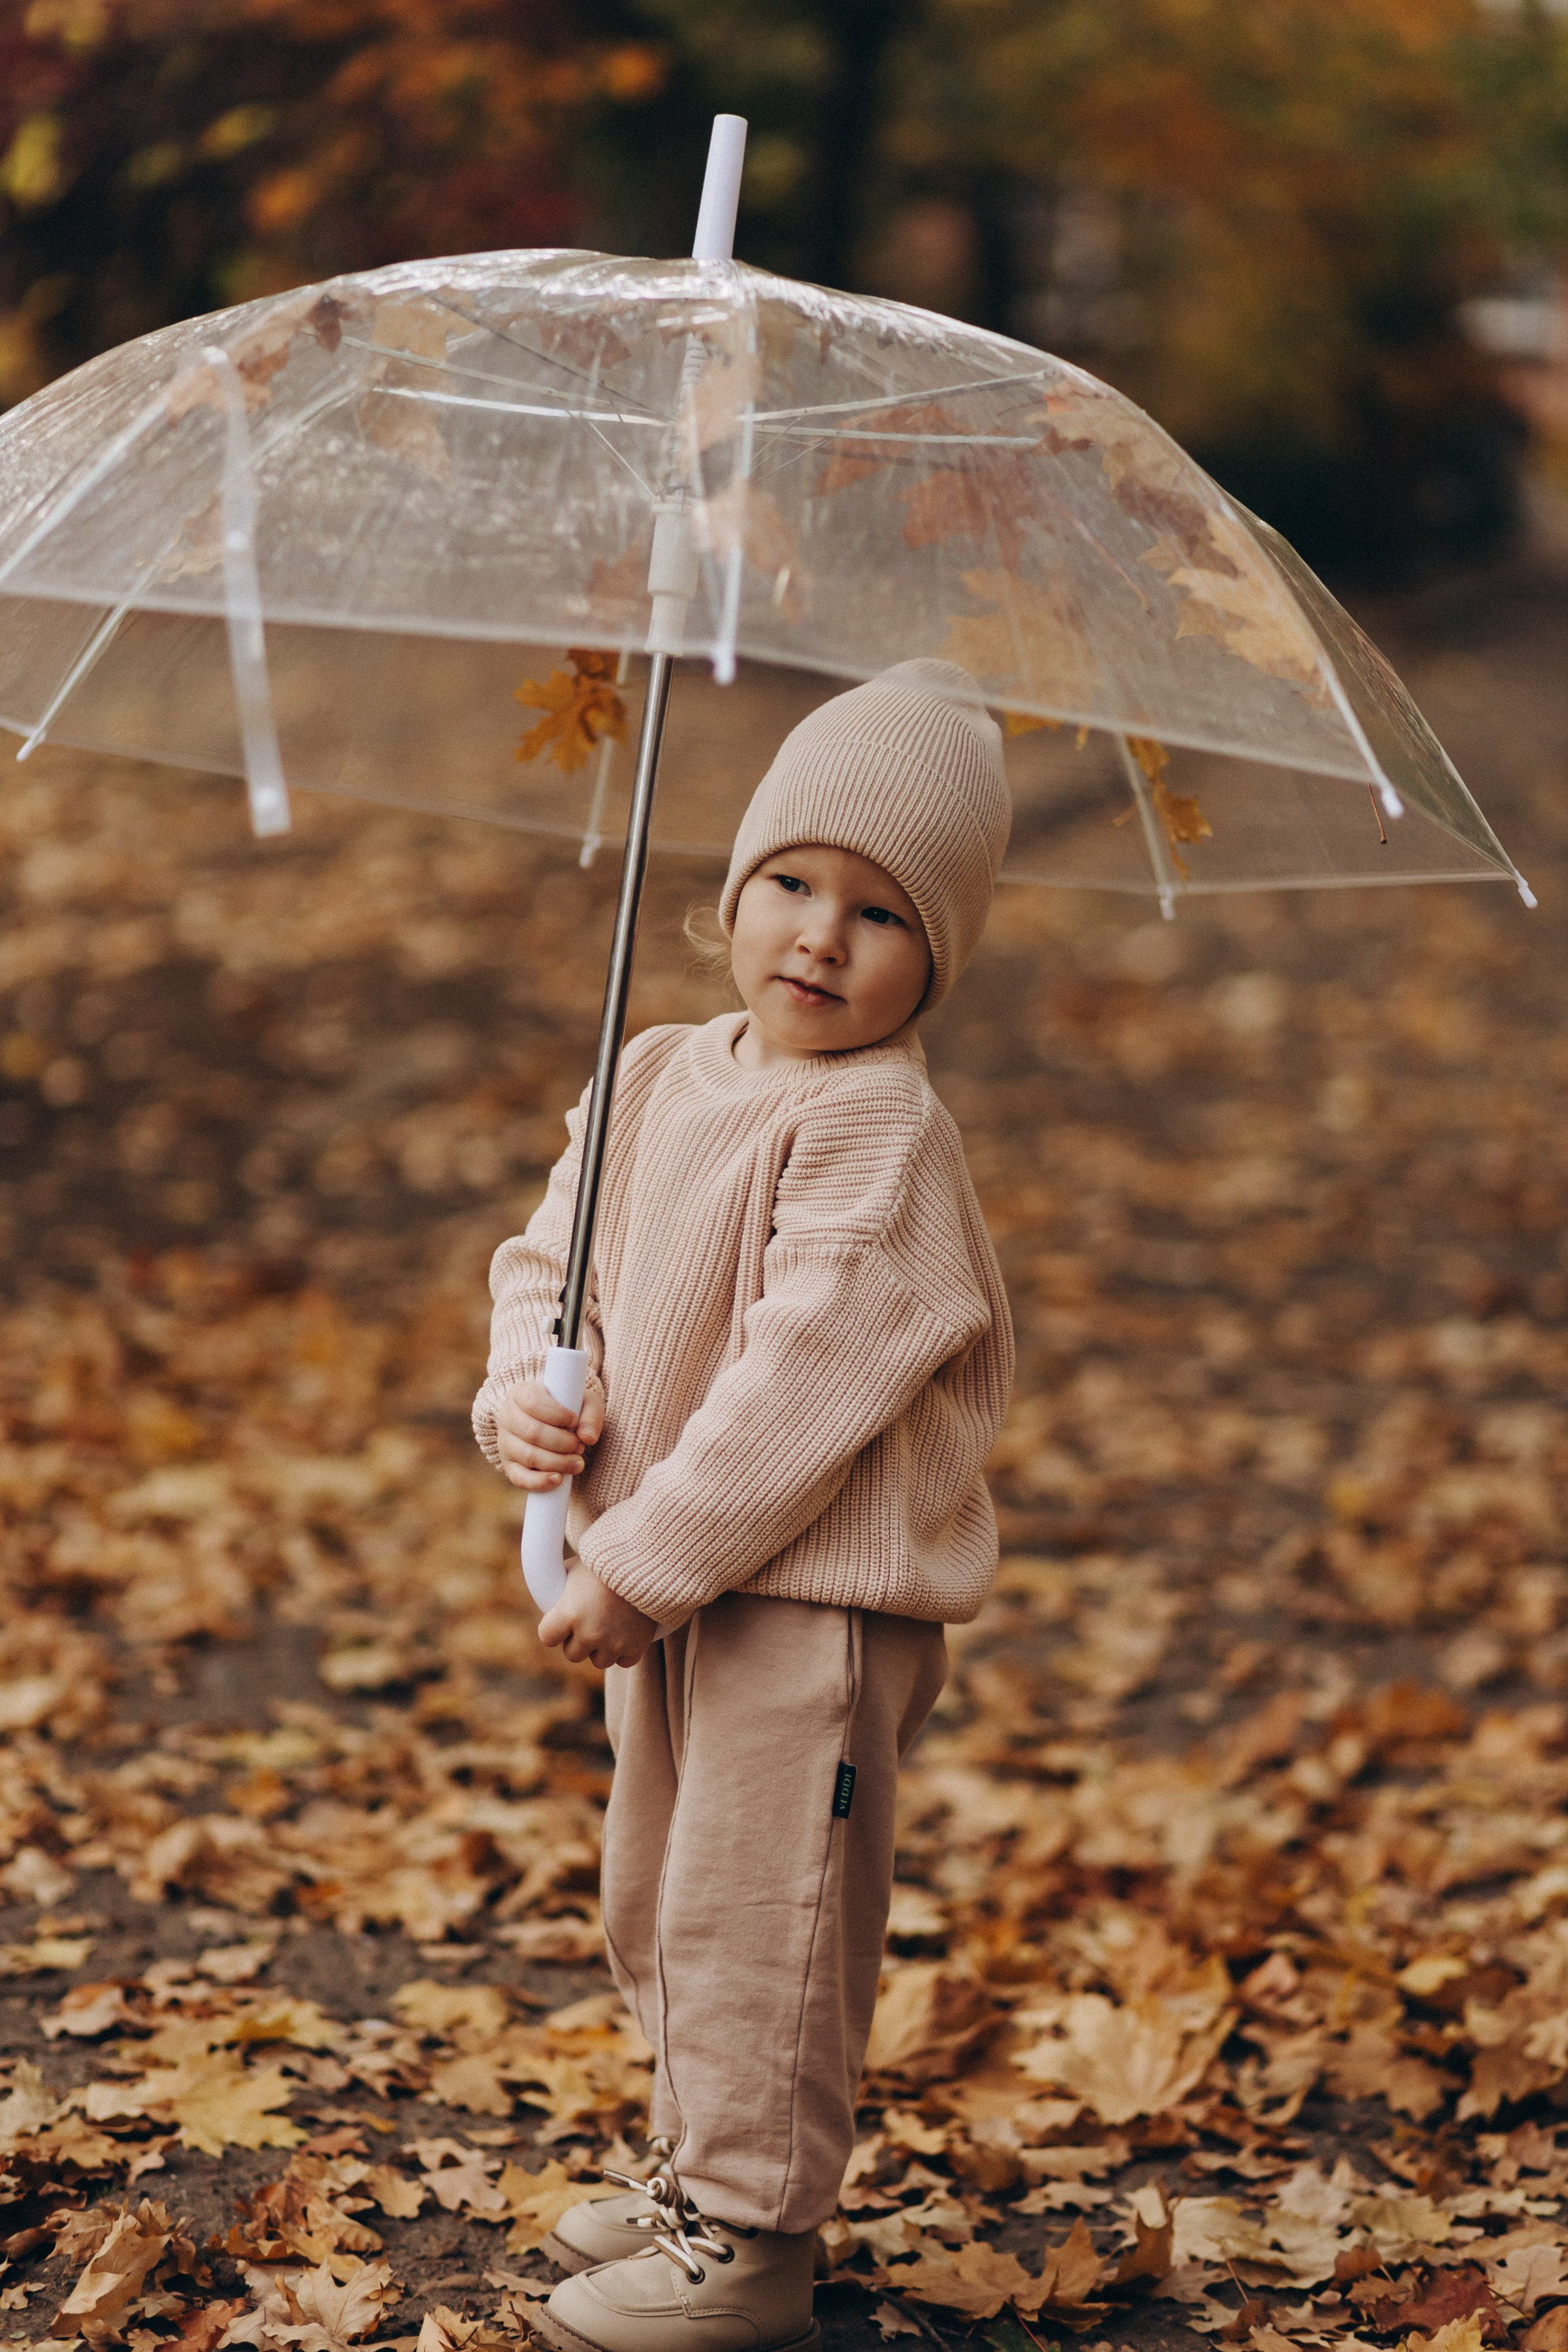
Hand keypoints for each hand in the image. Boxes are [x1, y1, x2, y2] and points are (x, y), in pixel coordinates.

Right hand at [497, 1372, 604, 1490]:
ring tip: (577, 1463)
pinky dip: (539, 1482)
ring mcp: (505, 1442)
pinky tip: (558, 1480)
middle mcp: (507, 1417)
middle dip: (562, 1442)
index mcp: (521, 1394)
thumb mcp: (583, 1402)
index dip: (557, 1415)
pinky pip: (519, 1478)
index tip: (574, 1421)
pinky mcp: (508, 1464)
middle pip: (532, 1432)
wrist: (552, 1423)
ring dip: (557, 1462)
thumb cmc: (567, 1408)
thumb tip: (588, 1438)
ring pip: (529, 1456)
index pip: (533, 1402)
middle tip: (580, 1446)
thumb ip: (591, 1414)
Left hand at [538, 1561, 657, 1669]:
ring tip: (609, 1624)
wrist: (646, 1559)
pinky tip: (626, 1631)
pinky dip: (625, 1650)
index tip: (561, 1620)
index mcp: (568, 1613)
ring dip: (602, 1647)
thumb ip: (559, 1587)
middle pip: (572, 1654)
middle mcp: (589, 1632)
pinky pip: (624, 1661)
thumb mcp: (575, 1568)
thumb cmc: (606, 1562)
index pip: (547, 1637)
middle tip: (590, 1620)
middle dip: (578, 1639)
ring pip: (599, 1661)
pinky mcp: (636, 1647)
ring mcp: (613, 1643)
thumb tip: (549, 1597)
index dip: (553, 1628)